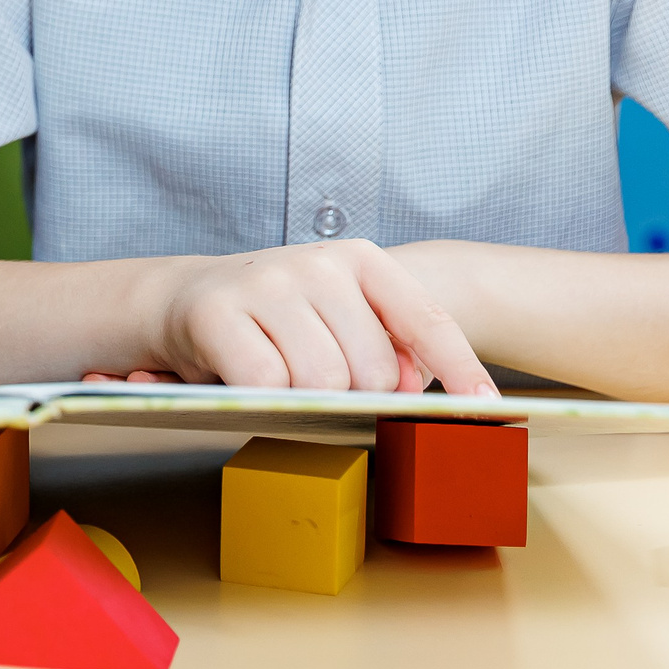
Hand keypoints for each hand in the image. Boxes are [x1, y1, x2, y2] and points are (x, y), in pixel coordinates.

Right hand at [141, 240, 495, 395]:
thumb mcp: (337, 318)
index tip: (487, 407)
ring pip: (321, 380)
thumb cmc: (271, 320)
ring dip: (302, 400)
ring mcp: (269, 283)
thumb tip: (411, 388)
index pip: (425, 320)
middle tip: (316, 389)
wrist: (180, 297)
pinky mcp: (219, 311)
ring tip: (277, 379)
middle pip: (370, 369)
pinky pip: (266, 384)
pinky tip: (248, 383)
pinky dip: (263, 400)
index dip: (460, 369)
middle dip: (352, 398)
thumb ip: (383, 346)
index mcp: (360, 261)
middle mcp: (318, 263)